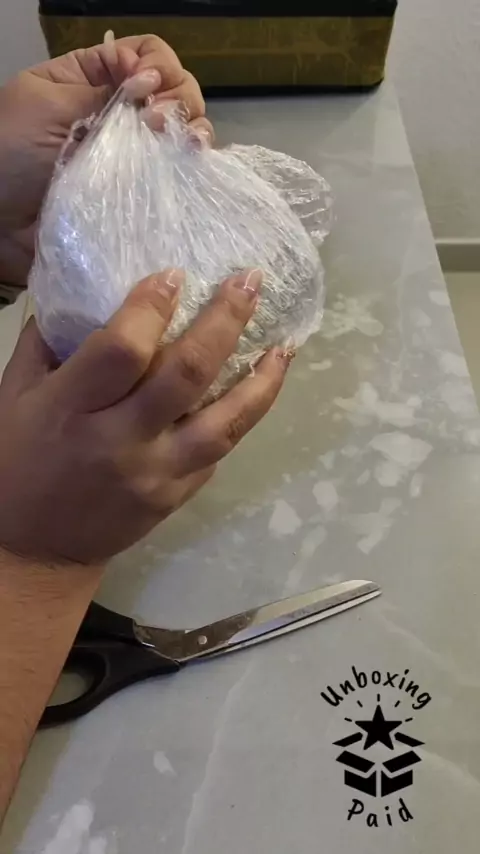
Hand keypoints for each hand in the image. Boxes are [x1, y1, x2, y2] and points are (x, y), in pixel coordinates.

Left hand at [0, 34, 211, 284]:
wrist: (0, 222)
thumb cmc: (10, 155)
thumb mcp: (44, 103)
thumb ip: (97, 86)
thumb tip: (146, 74)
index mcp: (93, 80)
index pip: (146, 55)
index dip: (157, 66)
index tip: (145, 90)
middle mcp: (121, 114)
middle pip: (174, 89)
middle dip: (177, 98)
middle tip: (156, 121)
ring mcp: (135, 154)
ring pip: (183, 128)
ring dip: (191, 127)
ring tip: (179, 142)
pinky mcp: (141, 192)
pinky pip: (177, 172)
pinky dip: (193, 161)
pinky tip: (192, 159)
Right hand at [0, 269, 288, 565]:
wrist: (35, 551)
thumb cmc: (17, 462)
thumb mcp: (14, 396)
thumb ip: (47, 344)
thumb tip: (82, 289)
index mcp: (71, 409)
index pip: (122, 351)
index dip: (151, 308)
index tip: (176, 274)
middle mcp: (119, 440)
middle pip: (186, 375)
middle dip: (225, 322)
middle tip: (250, 281)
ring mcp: (155, 473)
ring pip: (223, 423)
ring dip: (261, 381)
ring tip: (285, 345)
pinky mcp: (176, 497)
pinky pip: (218, 453)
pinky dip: (243, 418)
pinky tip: (260, 388)